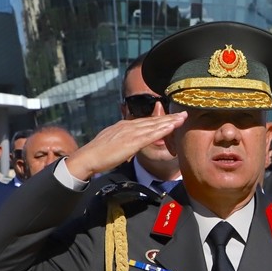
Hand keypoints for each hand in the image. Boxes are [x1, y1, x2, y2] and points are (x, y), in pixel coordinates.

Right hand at [64, 112, 186, 180]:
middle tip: (183, 113)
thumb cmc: (99, 154)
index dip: (160, 119)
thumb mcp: (114, 142)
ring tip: (182, 118)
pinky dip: (162, 129)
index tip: (172, 117)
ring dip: (170, 121)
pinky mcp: (131, 141)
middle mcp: (129, 126)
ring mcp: (130, 132)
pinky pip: (151, 134)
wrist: (88, 157)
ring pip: (154, 125)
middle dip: (169, 117)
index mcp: (124, 126)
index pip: (146, 121)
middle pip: (153, 120)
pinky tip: (172, 127)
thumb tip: (130, 143)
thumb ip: (124, 141)